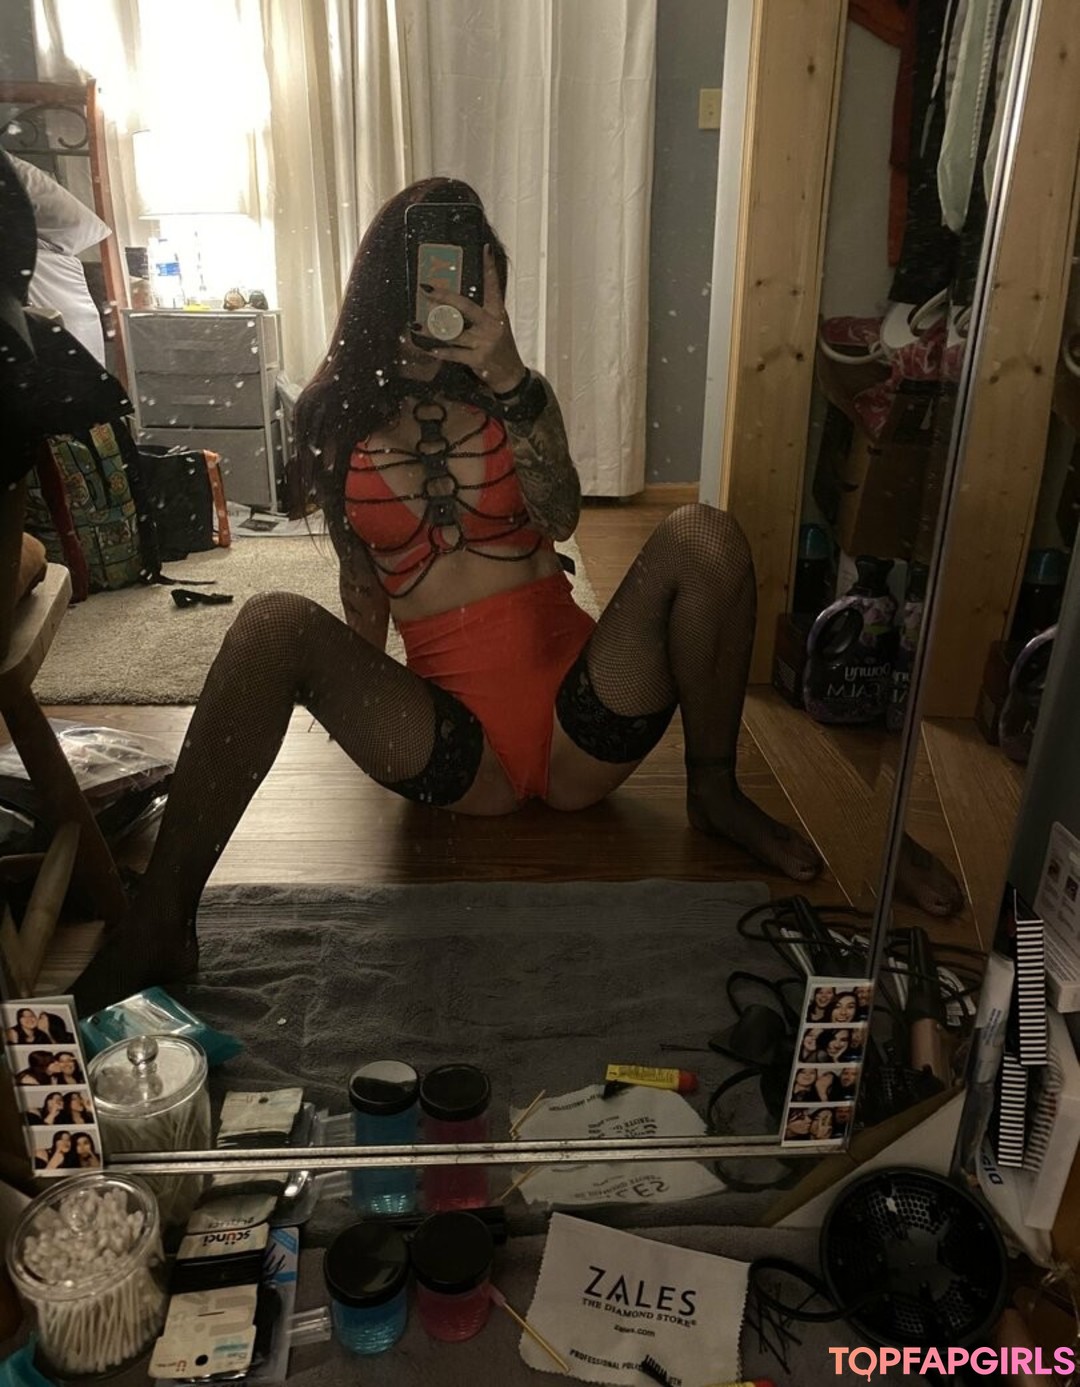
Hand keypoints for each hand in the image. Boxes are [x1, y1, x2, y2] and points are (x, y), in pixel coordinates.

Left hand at [416, 245, 526, 393]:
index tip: (485, 249)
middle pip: (465, 306)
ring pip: (454, 333)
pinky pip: (454, 354)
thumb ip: (482, 313)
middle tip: (426, 288)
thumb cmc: (500, 347)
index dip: (489, 268)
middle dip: (444, 297)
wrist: (511, 375)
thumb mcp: (497, 326)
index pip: (493, 287)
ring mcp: (484, 342)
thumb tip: (455, 300)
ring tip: (416, 325)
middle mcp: (492, 325)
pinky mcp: (477, 359)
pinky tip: (428, 348)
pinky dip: (440, 351)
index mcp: (497, 313)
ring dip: (433, 329)